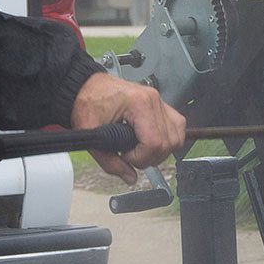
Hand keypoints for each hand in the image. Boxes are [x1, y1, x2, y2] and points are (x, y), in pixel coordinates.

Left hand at [69, 72, 186, 184]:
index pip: (154, 142)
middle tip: (131, 155)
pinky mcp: (159, 104)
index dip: (141, 158)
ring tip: (140, 149)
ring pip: (176, 136)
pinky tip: (150, 142)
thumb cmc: (88, 103)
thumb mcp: (92, 134)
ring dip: (161, 151)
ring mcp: (158, 101)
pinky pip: (176, 125)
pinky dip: (168, 139)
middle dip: (149, 157)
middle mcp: (153, 100)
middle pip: (168, 142)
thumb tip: (129, 177)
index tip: (125, 156)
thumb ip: (109, 161)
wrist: (86, 87)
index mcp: (138, 103)